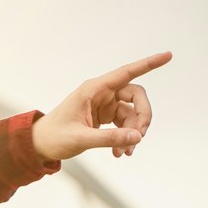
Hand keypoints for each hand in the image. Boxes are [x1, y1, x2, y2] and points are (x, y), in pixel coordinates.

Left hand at [32, 51, 170, 161]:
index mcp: (93, 89)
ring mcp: (105, 104)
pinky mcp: (106, 116)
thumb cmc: (53, 137)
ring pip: (133, 113)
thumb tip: (136, 137)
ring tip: (125, 152)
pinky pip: (126, 123)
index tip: (168, 55)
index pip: (126, 72)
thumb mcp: (80, 139)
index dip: (148, 64)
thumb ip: (108, 138)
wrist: (39, 145)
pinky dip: (127, 137)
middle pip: (136, 96)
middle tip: (139, 137)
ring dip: (134, 133)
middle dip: (142, 117)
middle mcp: (101, 93)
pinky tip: (121, 152)